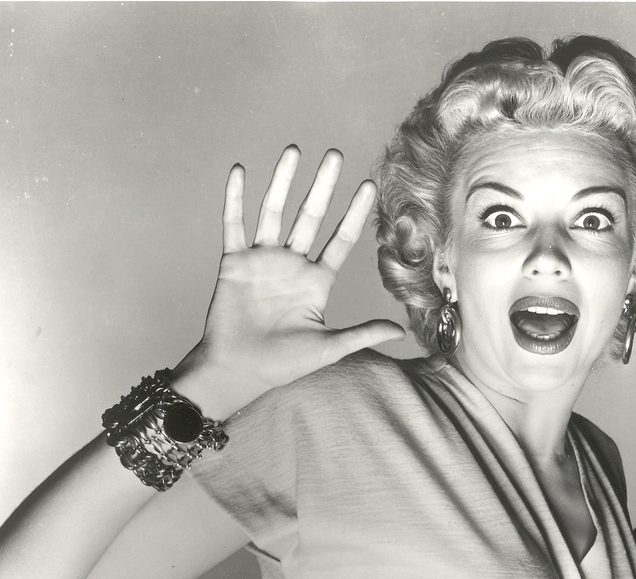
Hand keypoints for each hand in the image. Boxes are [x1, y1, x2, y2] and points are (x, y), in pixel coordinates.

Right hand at [173, 146, 404, 417]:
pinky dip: (236, 199)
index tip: (368, 185)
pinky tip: (241, 171)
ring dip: (283, 182)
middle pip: (310, 216)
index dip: (354, 214)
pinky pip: (235, 225)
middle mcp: (291, 265)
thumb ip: (361, 333)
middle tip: (335, 155)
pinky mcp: (234, 263)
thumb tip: (400, 331)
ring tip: (294, 150)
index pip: (341, 240)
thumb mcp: (328, 347)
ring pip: (274, 212)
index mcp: (316, 282)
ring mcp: (262, 261)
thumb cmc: (283, 364)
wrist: (239, 371)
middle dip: (323, 186)